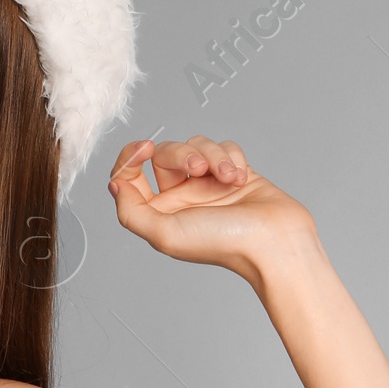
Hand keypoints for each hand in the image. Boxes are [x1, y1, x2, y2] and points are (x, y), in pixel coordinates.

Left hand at [106, 134, 318, 283]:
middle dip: (182, 153)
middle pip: (166, 153)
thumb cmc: (222, 242)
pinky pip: (224, 146)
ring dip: (213, 155)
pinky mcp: (235, 172)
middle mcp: (182, 196)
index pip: (130, 176)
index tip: (144, 148)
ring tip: (228, 178)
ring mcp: (209, 184)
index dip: (130, 156)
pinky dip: (231, 157)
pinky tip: (240, 177)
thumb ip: (131, 212)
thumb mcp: (164, 234)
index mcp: (160, 212)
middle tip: (199, 169)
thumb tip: (114, 185)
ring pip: (197, 144)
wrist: (273, 240)